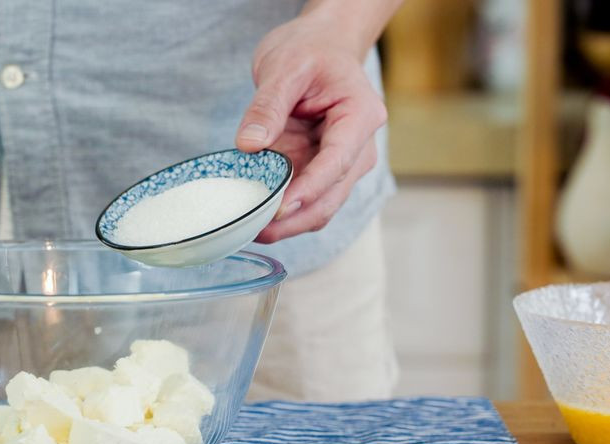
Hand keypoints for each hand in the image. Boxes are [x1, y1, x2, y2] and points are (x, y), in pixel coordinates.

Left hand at [236, 11, 386, 243]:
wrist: (322, 46)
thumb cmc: (310, 50)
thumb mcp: (283, 68)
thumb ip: (266, 107)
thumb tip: (249, 145)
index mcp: (360, 115)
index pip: (338, 161)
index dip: (310, 188)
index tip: (280, 208)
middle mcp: (360, 146)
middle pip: (332, 195)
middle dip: (296, 218)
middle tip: (257, 231)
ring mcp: (345, 163)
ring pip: (322, 206)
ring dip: (291, 223)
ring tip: (254, 231)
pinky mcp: (324, 171)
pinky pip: (309, 199)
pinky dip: (286, 212)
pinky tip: (260, 218)